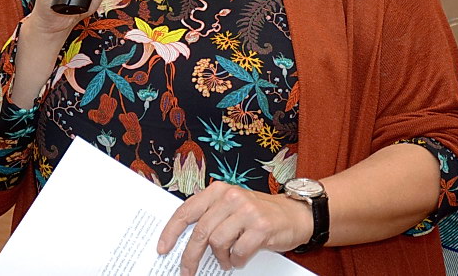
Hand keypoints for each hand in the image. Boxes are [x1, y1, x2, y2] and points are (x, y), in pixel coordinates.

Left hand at [156, 181, 312, 273]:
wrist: (294, 214)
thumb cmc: (259, 213)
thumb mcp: (232, 207)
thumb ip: (210, 216)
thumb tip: (183, 241)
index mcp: (219, 190)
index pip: (186, 210)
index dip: (171, 231)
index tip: (163, 248)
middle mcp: (231, 197)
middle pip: (200, 232)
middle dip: (190, 256)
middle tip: (187, 271)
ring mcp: (246, 211)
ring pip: (217, 243)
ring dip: (220, 258)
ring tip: (227, 260)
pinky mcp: (260, 226)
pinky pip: (238, 252)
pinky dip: (236, 260)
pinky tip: (240, 258)